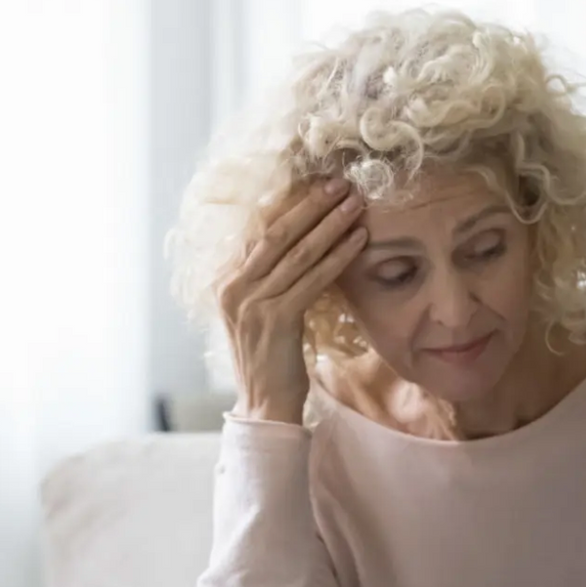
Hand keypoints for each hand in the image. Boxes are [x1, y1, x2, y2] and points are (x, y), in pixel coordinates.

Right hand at [217, 179, 367, 423]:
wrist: (264, 405)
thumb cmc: (271, 361)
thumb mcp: (263, 315)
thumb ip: (270, 284)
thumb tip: (298, 251)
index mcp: (227, 281)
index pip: (259, 232)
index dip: (289, 206)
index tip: (316, 185)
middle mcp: (233, 287)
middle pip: (276, 233)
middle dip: (310, 204)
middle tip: (338, 181)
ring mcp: (252, 302)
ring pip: (297, 252)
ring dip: (330, 224)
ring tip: (355, 203)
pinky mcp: (276, 318)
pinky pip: (312, 279)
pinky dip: (338, 256)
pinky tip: (358, 240)